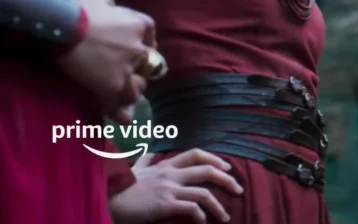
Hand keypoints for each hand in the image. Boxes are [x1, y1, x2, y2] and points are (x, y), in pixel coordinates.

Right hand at [56, 0, 155, 123]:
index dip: (145, 42)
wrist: (66, 30)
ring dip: (133, 90)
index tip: (140, 45)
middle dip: (144, 69)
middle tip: (134, 72)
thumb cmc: (79, 9)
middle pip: (150, 64)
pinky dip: (122, 114)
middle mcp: (139, 49)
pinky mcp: (113, 87)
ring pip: (138, 86)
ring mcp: (128, 69)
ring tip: (125, 94)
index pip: (150, 35)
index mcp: (139, 24)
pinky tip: (125, 121)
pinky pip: (120, 103)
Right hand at [109, 149, 243, 223]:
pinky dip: (201, 215)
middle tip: (238, 189)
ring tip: (226, 216)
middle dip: (227, 179)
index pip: (196, 154)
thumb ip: (145, 161)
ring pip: (203, 192)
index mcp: (165, 165)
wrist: (106, 198)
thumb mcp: (135, 170)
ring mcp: (169, 189)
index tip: (227, 167)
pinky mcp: (165, 204)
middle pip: (207, 170)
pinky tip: (203, 221)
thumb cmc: (119, 187)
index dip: (214, 159)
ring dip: (218, 205)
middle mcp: (171, 174)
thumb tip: (149, 153)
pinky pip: (191, 207)